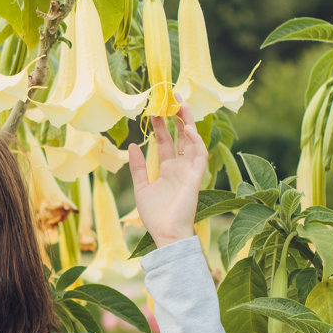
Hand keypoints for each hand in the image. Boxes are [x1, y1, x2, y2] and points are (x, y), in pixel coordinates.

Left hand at [126, 101, 207, 247]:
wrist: (166, 235)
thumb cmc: (155, 215)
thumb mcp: (141, 187)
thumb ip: (138, 167)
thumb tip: (133, 145)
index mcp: (169, 169)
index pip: (166, 141)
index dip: (162, 125)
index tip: (155, 109)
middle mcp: (181, 167)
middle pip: (181, 136)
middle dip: (178, 117)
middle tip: (171, 98)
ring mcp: (190, 171)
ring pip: (193, 141)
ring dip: (188, 123)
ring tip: (181, 105)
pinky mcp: (196, 178)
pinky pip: (199, 156)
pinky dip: (195, 142)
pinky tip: (187, 129)